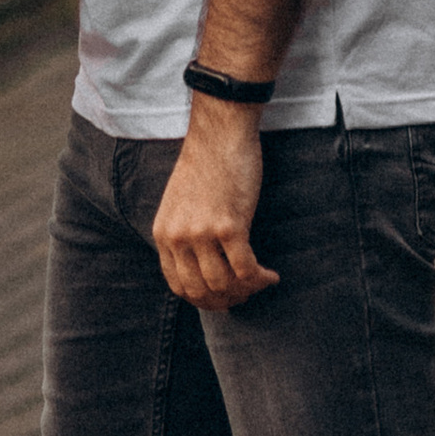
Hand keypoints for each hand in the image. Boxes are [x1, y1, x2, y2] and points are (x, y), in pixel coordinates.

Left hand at [150, 103, 279, 309]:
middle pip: (200, 290)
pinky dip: (261, 279)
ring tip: (260, 283)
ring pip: (223, 284)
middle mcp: (178, 236)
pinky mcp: (229, 226)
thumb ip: (184, 236)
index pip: (177, 285)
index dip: (202, 299)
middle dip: (225, 300)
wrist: (220, 135)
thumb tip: (203, 271)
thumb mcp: (180, 205)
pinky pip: (246, 270)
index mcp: (163, 233)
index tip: (222, 299)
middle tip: (245, 296)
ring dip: (246, 291)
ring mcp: (202, 233)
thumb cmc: (206, 166)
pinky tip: (271, 275)